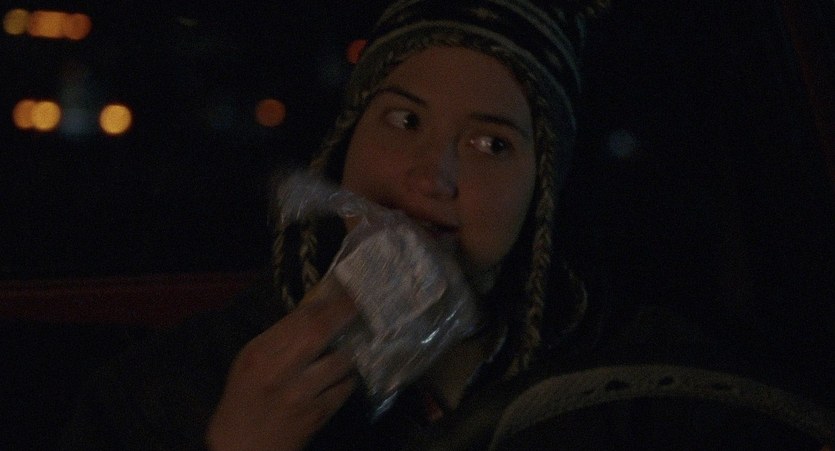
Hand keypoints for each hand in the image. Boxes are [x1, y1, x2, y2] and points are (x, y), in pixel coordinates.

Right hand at [206, 281, 358, 450]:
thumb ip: (279, 337)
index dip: (326, 302)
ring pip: (340, 361)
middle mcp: (280, 371)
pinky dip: (349, 377)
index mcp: (260, 353)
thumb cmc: (244, 399)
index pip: (298, 318)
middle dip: (345, 313)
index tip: (345, 291)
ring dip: (352, 349)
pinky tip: (346, 373)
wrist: (242, 448)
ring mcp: (301, 394)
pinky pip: (345, 388)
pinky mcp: (318, 415)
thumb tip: (315, 311)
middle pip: (320, 332)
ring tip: (359, 341)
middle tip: (362, 303)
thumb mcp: (250, 361)